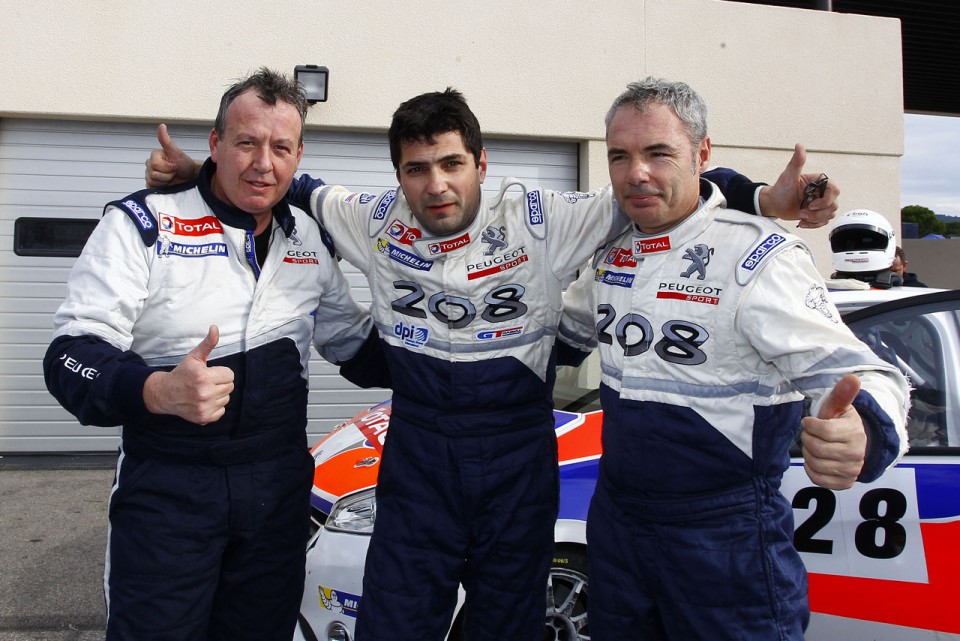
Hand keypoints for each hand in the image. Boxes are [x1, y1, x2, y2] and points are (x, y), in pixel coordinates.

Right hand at [142, 325, 233, 424]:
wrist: (165, 393)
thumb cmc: (183, 373)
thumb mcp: (194, 357)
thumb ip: (208, 343)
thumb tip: (215, 328)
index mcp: (203, 377)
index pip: (230, 375)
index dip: (220, 372)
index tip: (209, 373)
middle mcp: (204, 393)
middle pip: (230, 387)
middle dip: (220, 383)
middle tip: (206, 382)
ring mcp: (203, 407)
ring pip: (226, 399)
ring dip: (218, 395)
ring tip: (204, 391)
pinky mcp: (203, 418)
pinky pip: (221, 411)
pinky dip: (215, 407)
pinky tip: (203, 402)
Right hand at [144, 123, 200, 187]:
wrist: (192, 178)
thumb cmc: (185, 165)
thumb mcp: (176, 152)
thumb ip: (166, 140)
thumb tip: (162, 125)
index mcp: (155, 155)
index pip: (155, 165)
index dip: (167, 168)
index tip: (175, 166)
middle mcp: (150, 164)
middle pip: (152, 174)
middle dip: (167, 175)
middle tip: (174, 172)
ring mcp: (150, 175)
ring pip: (152, 181)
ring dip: (165, 181)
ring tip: (172, 178)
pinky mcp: (152, 185)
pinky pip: (151, 187)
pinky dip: (161, 186)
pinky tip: (168, 184)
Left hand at [757, 144, 839, 228]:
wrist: (774, 204)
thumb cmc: (780, 188)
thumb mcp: (788, 176)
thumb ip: (796, 162)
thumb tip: (799, 145)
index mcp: (820, 182)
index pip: (834, 190)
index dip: (826, 200)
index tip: (811, 205)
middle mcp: (823, 192)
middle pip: (833, 205)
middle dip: (818, 213)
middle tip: (802, 212)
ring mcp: (821, 204)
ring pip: (830, 215)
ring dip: (815, 219)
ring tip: (801, 216)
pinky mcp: (817, 214)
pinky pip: (824, 222)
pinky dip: (813, 225)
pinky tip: (802, 223)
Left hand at [800, 374, 865, 489]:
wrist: (855, 445)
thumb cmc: (841, 423)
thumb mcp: (840, 407)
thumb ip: (842, 393)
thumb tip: (853, 378)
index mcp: (854, 432)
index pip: (823, 430)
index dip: (810, 425)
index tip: (810, 422)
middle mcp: (856, 454)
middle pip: (815, 448)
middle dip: (807, 438)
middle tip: (811, 434)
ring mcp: (851, 470)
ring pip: (814, 463)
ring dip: (808, 453)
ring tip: (814, 446)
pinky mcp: (844, 483)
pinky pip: (817, 478)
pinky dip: (811, 469)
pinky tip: (816, 460)